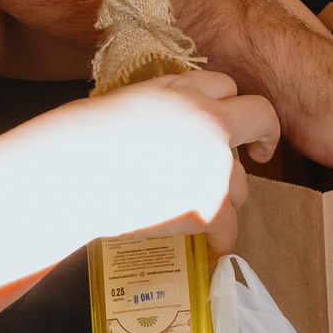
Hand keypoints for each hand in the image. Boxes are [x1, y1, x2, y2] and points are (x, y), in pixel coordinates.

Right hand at [85, 70, 280, 253]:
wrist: (69, 173)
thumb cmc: (77, 139)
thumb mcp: (125, 103)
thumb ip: (160, 108)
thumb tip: (167, 129)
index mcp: (182, 90)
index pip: (224, 84)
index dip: (225, 104)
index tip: (225, 122)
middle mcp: (209, 120)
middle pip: (260, 117)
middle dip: (264, 135)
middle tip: (260, 152)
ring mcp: (214, 164)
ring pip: (244, 182)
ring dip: (227, 196)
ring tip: (196, 210)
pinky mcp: (209, 205)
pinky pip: (229, 229)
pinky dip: (218, 241)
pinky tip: (209, 248)